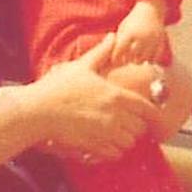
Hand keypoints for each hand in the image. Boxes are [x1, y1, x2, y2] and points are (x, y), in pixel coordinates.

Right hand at [29, 34, 156, 160]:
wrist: (38, 111)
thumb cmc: (58, 87)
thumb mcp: (81, 66)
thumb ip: (101, 52)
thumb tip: (112, 36)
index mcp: (115, 95)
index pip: (147, 108)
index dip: (152, 113)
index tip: (151, 115)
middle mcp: (114, 116)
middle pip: (140, 128)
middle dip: (137, 126)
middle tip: (128, 122)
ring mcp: (104, 133)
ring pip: (129, 143)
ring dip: (126, 139)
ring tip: (117, 133)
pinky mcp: (94, 146)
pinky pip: (115, 154)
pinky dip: (114, 151)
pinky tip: (106, 144)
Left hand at [112, 0, 166, 64]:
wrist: (151, 10)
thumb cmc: (132, 21)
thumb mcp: (123, 28)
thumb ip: (118, 41)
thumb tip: (111, 58)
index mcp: (130, 32)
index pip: (120, 50)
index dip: (116, 56)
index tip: (114, 58)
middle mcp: (142, 37)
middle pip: (132, 57)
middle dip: (127, 59)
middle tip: (125, 58)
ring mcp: (152, 41)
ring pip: (143, 60)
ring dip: (138, 60)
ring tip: (135, 58)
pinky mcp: (160, 43)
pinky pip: (154, 59)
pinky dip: (148, 60)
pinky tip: (145, 57)